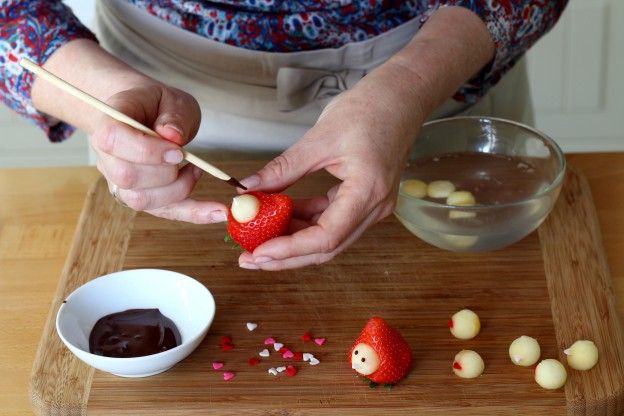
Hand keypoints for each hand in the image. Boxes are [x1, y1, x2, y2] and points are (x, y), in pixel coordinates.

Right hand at [92, 83, 226, 222]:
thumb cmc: (156, 104)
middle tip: (186, 157)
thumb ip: (173, 115)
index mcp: (109, 122)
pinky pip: (164, 211)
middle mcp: (107, 156)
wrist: (144, 114)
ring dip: (179, 189)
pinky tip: (218, 212)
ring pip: (141, 200)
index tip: (178, 150)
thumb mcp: (170, 99)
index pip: (113, 140)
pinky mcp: (141, 197)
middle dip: (165, 173)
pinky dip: (193, 213)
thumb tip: (173, 136)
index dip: (146, 150)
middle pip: (126, 177)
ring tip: (195, 169)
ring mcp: (119, 181)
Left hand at [237, 87, 421, 269]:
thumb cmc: (369, 109)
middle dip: (287, 256)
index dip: (290, 249)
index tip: (258, 252)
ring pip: (330, 238)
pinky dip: (307, 222)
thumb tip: (249, 189)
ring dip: (294, 241)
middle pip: (328, 247)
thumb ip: (284, 169)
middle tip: (250, 258)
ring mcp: (373, 206)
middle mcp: (375, 207)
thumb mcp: (320, 138)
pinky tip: (282, 216)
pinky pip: (334, 220)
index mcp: (368, 192)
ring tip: (259, 238)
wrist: (401, 97)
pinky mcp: (366, 199)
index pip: (327, 237)